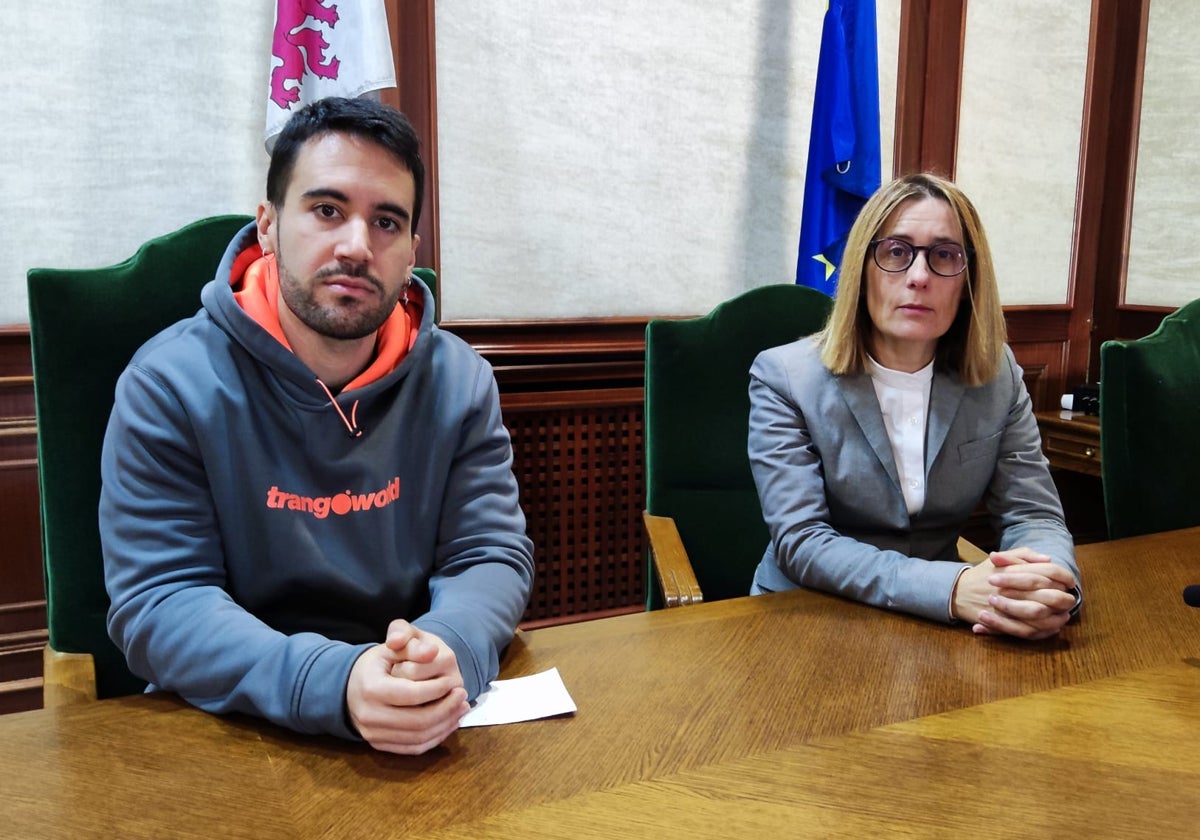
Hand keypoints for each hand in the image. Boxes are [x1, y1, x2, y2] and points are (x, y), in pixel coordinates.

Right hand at [346, 620, 468, 753]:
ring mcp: (373, 734)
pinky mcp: (379, 745)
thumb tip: (433, 651)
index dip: (438, 689)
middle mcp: (369, 715)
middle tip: (463, 695)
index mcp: (371, 688)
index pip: (412, 694)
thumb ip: (412, 646)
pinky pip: (412, 748)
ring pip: (418, 738)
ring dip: (445, 725)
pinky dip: (435, 738)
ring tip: (461, 709)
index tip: (454, 682)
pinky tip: (449, 723)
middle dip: (446, 709)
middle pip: (418, 721)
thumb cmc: (374, 666)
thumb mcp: (389, 649)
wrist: (347, 688)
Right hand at [952, 548, 1077, 639]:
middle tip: (1069, 600)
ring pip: (1040, 615)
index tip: (1069, 582)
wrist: (958, 591)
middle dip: (1063, 599)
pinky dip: (1044, 630)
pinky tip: (1053, 627)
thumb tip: (1048, 560)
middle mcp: (1011, 588)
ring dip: (1056, 616)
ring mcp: (1007, 607)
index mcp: (1013, 569)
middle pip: (1048, 595)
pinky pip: (1028, 630)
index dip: (1063, 577)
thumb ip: (1024, 555)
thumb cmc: (983, 574)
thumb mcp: (1001, 558)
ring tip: (1064, 615)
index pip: (1047, 572)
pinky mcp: (1003, 622)